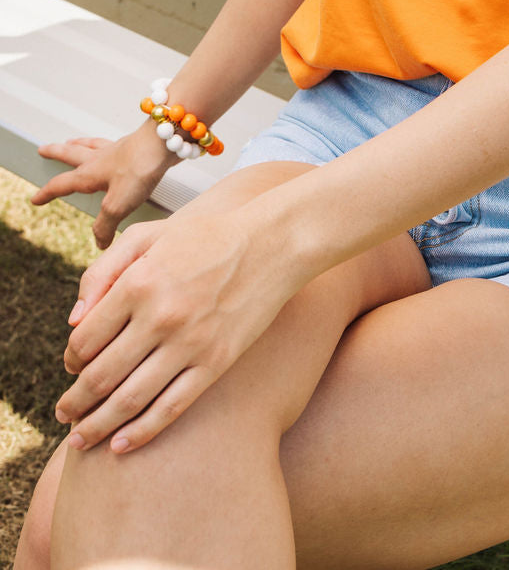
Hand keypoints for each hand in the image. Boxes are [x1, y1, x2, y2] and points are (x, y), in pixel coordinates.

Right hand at [32, 126, 173, 247]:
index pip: (61, 184)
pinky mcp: (135, 145)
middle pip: (72, 154)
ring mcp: (118, 150)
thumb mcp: (117, 206)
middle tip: (43, 149)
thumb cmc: (139, 168)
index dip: (47, 193)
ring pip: (92, 145)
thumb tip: (99, 242)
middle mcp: (100, 159)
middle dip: (56, 153)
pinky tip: (112, 146)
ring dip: (79, 144)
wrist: (165, 141)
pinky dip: (105, 144)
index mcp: (90, 173)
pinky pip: (113, 144)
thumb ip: (104, 225)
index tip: (35, 199)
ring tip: (71, 141)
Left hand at [55, 206, 301, 453]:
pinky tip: (121, 445)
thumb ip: (103, 271)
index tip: (71, 367)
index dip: (70, 359)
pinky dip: (141, 432)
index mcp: (140, 282)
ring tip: (80, 439)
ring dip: (97, 425)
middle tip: (63, 414)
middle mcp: (161, 315)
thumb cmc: (205, 237)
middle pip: (101, 375)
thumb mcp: (149, 235)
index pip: (86, 338)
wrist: (272, 244)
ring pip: (130, 399)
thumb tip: (73, 321)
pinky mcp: (217, 362)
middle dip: (75, 402)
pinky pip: (172, 407)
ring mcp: (191, 343)